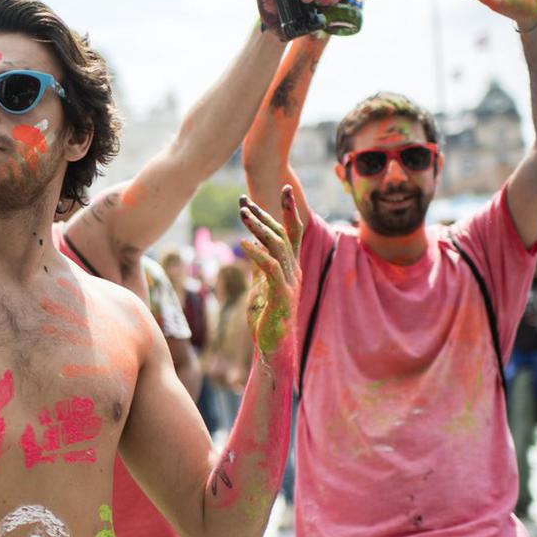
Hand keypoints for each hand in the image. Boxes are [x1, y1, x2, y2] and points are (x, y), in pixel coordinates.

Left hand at [239, 186, 302, 357]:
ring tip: (242, 215)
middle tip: (248, 199)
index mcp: (290, 266)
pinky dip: (258, 254)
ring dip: (259, 229)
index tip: (273, 191)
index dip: (281, 211)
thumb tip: (252, 246)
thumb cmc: (267, 316)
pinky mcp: (282, 295)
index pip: (289, 232)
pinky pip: (271, 269)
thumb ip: (260, 265)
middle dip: (269, 213)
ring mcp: (290, 282)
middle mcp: (294, 270)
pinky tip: (243, 244)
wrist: (274, 345)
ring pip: (278, 247)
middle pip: (285, 234)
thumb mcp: (261, 284)